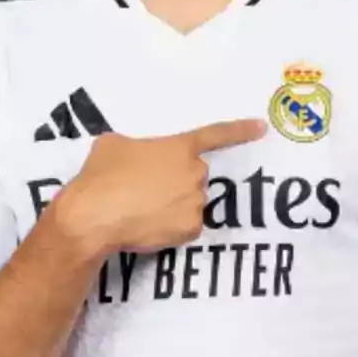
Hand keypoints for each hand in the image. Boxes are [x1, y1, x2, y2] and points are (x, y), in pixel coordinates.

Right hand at [55, 119, 266, 255]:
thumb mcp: (113, 144)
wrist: (94, 216)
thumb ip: (135, 146)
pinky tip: (146, 224)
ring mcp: (195, 203)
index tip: (262, 126)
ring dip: (172, 203)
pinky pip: (184, 224)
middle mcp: (194, 173)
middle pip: (192, 174)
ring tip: (140, 208)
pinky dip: (169, 226)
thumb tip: (133, 157)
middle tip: (145, 187)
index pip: (215, 134)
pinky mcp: (190, 229)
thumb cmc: (102, 175)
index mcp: (179, 147)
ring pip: (188, 201)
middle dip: (175, 179)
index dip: (240, 130)